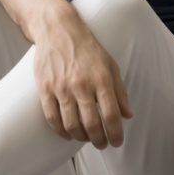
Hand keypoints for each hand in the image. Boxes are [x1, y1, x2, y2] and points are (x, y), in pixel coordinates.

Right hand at [33, 13, 132, 147]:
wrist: (58, 30)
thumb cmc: (87, 48)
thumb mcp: (110, 65)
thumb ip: (120, 91)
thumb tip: (128, 115)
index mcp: (101, 79)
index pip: (111, 114)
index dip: (115, 133)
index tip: (117, 142)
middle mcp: (82, 85)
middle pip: (91, 124)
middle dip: (99, 140)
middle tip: (102, 144)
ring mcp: (61, 88)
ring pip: (71, 125)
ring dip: (81, 137)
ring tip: (86, 139)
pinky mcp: (45, 89)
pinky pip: (52, 118)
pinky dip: (61, 131)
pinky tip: (68, 133)